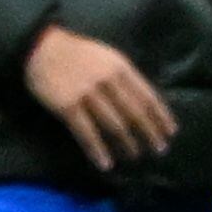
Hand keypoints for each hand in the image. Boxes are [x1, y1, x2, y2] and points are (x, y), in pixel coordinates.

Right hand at [22, 23, 179, 170]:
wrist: (40, 48)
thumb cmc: (76, 53)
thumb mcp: (106, 57)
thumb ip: (124, 77)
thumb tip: (143, 103)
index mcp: (120, 67)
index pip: (148, 96)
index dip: (161, 117)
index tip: (170, 133)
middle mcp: (107, 81)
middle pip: (135, 113)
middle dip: (149, 134)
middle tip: (158, 150)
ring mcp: (87, 94)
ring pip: (114, 125)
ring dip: (127, 143)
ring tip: (134, 156)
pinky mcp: (67, 107)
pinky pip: (86, 133)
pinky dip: (97, 150)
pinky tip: (105, 163)